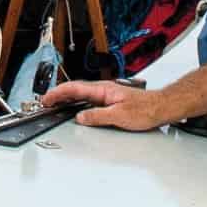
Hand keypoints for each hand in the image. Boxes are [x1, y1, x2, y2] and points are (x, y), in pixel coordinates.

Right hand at [42, 77, 170, 132]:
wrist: (161, 108)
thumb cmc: (145, 110)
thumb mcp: (119, 116)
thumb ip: (97, 116)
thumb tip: (80, 117)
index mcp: (103, 90)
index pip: (75, 88)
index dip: (58, 93)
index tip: (47, 98)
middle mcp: (104, 89)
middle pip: (76, 89)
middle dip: (59, 94)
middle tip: (45, 102)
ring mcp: (107, 94)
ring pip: (82, 94)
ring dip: (67, 98)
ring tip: (55, 104)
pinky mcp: (111, 100)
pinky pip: (89, 99)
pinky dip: (78, 102)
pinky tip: (76, 108)